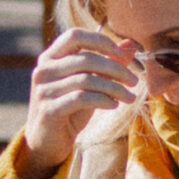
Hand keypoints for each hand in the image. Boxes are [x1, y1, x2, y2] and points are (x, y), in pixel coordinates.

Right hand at [16, 28, 138, 177]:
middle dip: (116, 69)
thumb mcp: (89, 85)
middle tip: (134, 81)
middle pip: (86, 59)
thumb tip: (130, 45)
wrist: (47, 143)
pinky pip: (81, 98)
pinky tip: (114, 105)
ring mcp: (44, 90)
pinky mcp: (48, 109)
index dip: (100, 40)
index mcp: (50, 57)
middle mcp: (43, 70)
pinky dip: (102, 99)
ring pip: (86, 80)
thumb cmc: (70, 110)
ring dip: (114, 88)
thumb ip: (106, 64)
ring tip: (129, 97)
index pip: (75, 35)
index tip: (122, 54)